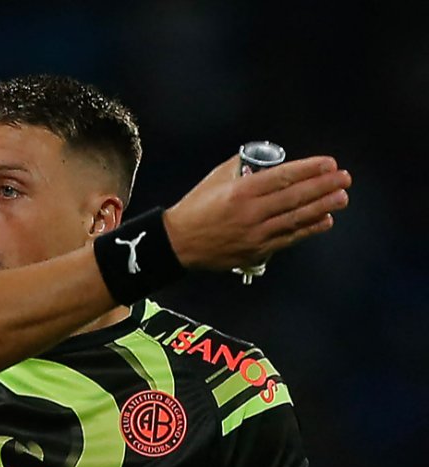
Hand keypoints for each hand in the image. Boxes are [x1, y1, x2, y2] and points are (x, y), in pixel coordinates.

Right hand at [163, 155, 350, 270]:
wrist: (178, 243)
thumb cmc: (196, 207)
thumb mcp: (215, 179)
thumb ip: (242, 167)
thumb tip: (266, 160)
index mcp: (241, 191)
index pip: (284, 177)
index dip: (310, 169)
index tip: (329, 163)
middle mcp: (251, 212)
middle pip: (295, 197)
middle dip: (324, 186)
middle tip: (344, 178)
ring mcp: (255, 234)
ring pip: (296, 218)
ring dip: (322, 206)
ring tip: (342, 197)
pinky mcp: (256, 251)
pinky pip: (288, 238)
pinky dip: (308, 229)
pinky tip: (324, 220)